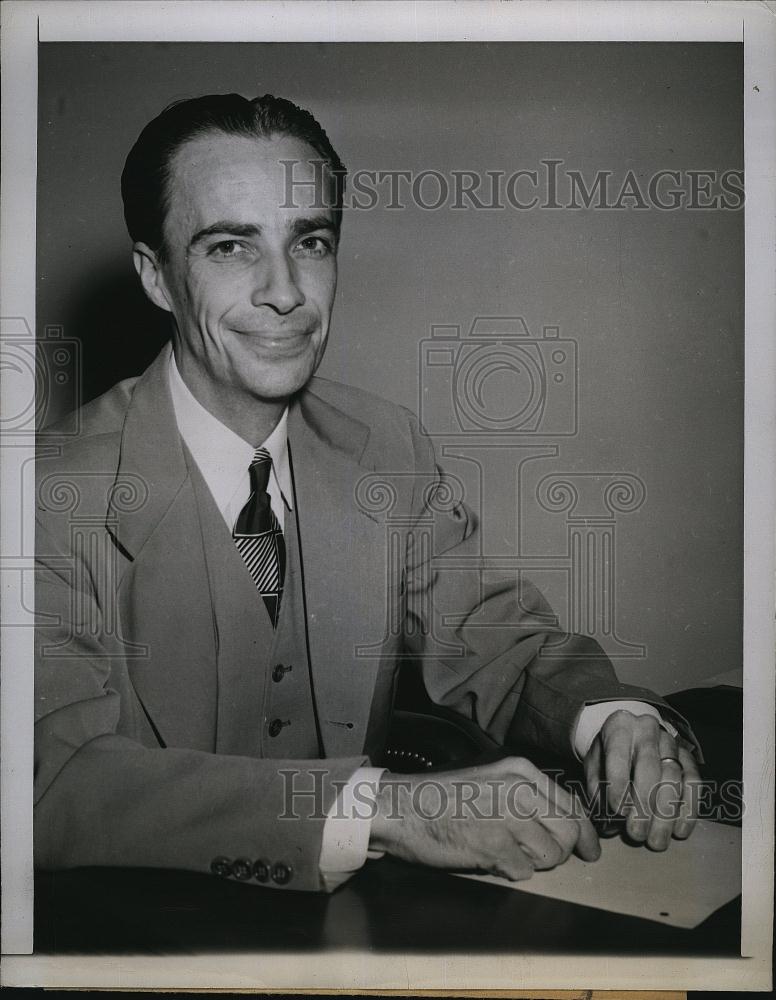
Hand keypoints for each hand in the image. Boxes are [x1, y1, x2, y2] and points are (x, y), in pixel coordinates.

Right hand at [370, 756, 599, 880]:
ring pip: (551, 856)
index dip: (585, 832)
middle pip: (568, 832)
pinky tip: (486, 857)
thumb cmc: (444, 798)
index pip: (570, 804)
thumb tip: (564, 826)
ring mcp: (508, 817)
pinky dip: (508, 871)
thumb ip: (527, 797)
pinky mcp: (494, 845)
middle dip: (559, 851)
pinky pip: (523, 872)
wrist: (403, 808)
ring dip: (531, 863)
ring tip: (502, 851)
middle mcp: (519, 789)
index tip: (590, 849)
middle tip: (537, 856)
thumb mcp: (492, 780)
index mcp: (520, 770)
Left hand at [584, 709, 700, 849]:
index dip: (618, 786)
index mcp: (619, 726)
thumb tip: (609, 823)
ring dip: (666, 814)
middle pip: (650, 767)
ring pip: (674, 777)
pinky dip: (689, 810)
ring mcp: (671, 742)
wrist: (630, 735)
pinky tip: (679, 831)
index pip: (619, 755)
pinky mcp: (688, 757)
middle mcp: (648, 729)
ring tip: (656, 841)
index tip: (617, 812)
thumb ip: (597, 790)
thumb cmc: (609, 755)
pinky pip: (694, 783)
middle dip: (643, 805)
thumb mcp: (594, 765)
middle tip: (636, 834)